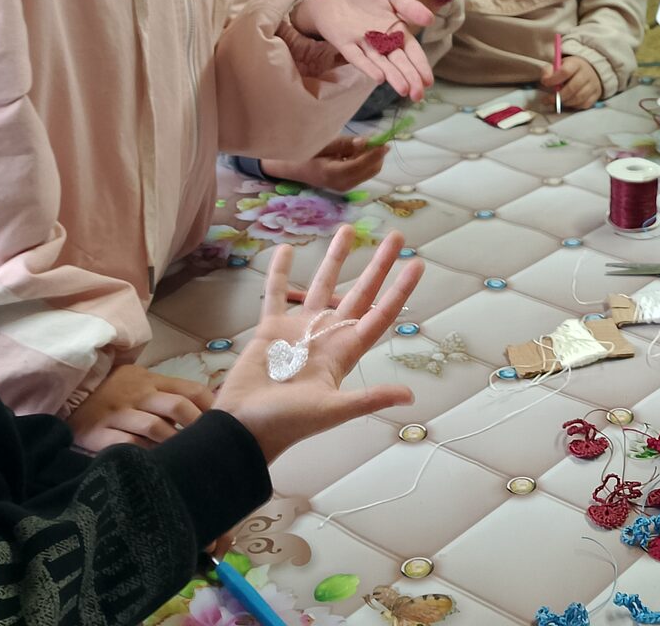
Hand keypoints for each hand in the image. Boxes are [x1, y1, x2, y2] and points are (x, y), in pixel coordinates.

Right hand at [68, 364, 212, 450]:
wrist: (64, 396)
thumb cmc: (111, 392)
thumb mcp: (138, 381)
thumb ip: (167, 392)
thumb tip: (207, 407)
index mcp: (150, 380)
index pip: (190, 390)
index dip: (210, 406)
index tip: (223, 423)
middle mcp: (137, 394)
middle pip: (178, 407)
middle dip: (197, 426)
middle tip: (208, 445)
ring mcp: (117, 413)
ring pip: (155, 428)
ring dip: (173, 443)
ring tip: (184, 458)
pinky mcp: (97, 432)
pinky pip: (128, 445)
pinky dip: (144, 454)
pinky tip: (155, 464)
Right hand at [214, 225, 423, 464]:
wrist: (242, 429)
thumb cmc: (287, 423)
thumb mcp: (332, 410)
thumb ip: (369, 399)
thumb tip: (410, 396)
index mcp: (345, 353)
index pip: (380, 314)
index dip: (399, 291)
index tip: (416, 265)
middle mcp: (327, 337)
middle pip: (359, 292)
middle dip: (377, 265)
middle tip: (395, 236)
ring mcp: (299, 330)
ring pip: (321, 286)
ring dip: (335, 259)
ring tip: (346, 230)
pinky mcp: (271, 329)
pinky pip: (277, 294)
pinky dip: (281, 273)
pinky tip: (286, 249)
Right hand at [261, 135, 386, 193]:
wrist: (294, 168)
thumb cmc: (306, 152)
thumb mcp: (325, 144)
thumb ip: (346, 143)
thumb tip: (367, 142)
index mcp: (334, 173)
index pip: (361, 164)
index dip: (375, 153)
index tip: (385, 142)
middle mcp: (342, 184)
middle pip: (371, 170)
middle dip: (377, 155)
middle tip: (375, 138)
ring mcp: (346, 186)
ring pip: (370, 171)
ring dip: (372, 157)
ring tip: (361, 144)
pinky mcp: (348, 185)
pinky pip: (364, 172)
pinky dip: (366, 161)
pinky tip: (355, 152)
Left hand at [290, 0, 434, 99]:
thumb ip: (409, 6)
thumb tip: (431, 20)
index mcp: (396, 31)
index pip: (412, 52)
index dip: (420, 66)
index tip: (428, 81)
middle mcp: (382, 42)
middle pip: (399, 62)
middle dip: (410, 78)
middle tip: (418, 95)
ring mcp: (363, 45)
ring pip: (381, 64)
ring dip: (392, 77)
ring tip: (404, 90)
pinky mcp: (345, 44)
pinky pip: (357, 57)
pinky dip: (367, 67)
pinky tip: (379, 78)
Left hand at [539, 55, 601, 109]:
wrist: (590, 70)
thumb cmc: (570, 69)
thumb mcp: (558, 65)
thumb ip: (549, 71)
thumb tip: (545, 80)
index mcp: (576, 63)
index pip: (565, 72)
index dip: (553, 79)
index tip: (545, 83)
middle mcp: (587, 74)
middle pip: (572, 88)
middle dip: (558, 96)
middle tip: (547, 100)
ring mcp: (593, 85)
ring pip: (578, 98)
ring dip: (565, 102)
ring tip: (557, 101)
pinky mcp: (597, 94)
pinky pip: (584, 104)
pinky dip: (574, 106)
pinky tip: (568, 102)